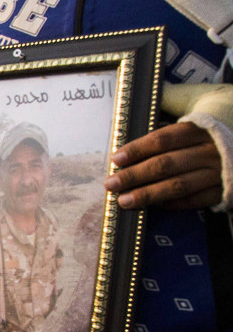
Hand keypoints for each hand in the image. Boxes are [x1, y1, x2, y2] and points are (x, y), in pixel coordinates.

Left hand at [105, 122, 221, 208]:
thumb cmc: (204, 138)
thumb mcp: (189, 125)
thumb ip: (163, 130)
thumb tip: (128, 143)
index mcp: (199, 130)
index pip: (163, 140)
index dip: (137, 149)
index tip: (116, 159)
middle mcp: (209, 151)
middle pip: (166, 164)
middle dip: (135, 175)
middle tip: (111, 184)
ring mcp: (217, 173)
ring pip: (178, 185)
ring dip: (148, 194)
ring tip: (124, 201)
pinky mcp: (221, 191)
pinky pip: (193, 200)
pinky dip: (171, 204)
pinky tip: (152, 206)